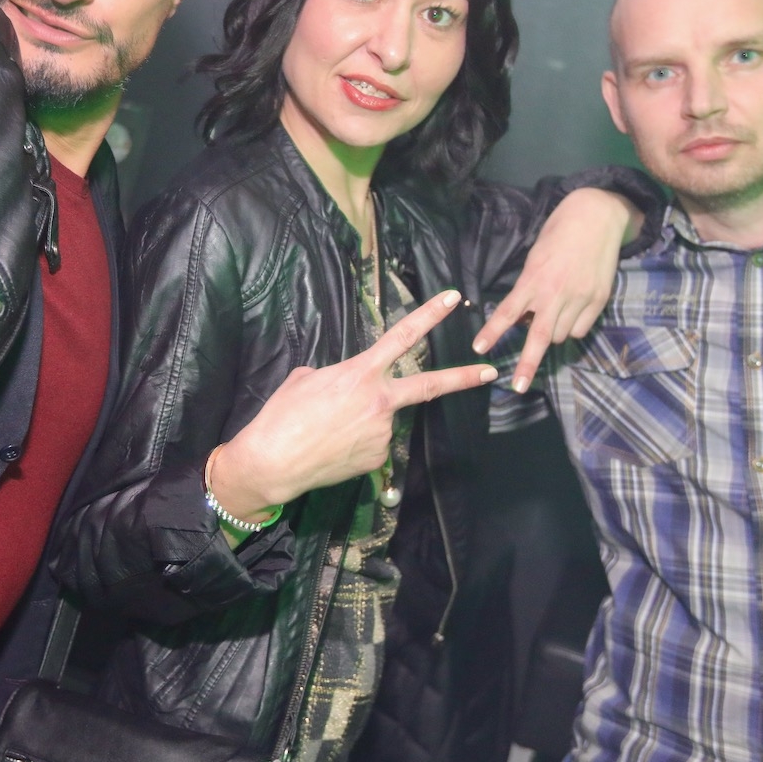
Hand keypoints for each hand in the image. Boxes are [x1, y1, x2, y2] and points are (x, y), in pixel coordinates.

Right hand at [209, 290, 498, 519]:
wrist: (272, 462)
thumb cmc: (282, 415)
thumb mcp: (306, 379)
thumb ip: (338, 376)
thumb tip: (349, 388)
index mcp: (361, 373)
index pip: (402, 336)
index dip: (429, 315)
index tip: (453, 299)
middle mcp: (380, 401)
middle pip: (429, 385)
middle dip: (463, 377)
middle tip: (490, 371)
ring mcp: (383, 433)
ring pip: (381, 420)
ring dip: (362, 422)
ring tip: (327, 431)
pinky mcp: (378, 458)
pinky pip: (372, 444)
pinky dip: (355, 444)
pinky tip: (332, 448)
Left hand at [473, 188, 637, 390]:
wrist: (596, 218)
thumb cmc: (558, 235)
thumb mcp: (535, 259)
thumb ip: (529, 289)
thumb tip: (525, 317)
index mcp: (534, 279)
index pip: (508, 311)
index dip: (493, 331)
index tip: (479, 348)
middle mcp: (556, 293)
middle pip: (539, 336)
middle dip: (528, 364)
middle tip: (519, 387)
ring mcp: (580, 298)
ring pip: (561, 335)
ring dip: (551, 334)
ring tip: (552, 315)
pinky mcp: (598, 301)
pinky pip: (580, 329)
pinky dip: (572, 328)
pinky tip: (571, 312)